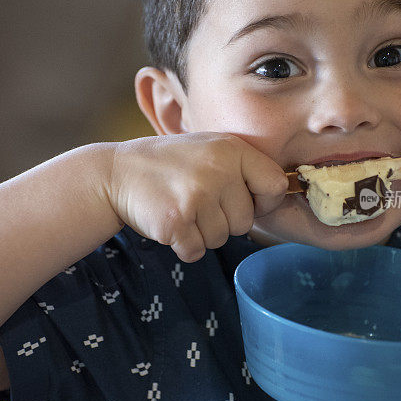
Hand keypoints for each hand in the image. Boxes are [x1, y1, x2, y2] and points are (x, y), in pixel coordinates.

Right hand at [106, 133, 287, 262]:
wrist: (116, 173)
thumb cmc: (171, 165)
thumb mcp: (210, 150)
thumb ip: (243, 168)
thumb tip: (284, 193)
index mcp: (232, 149)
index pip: (274, 185)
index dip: (264, 200)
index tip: (247, 201)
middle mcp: (218, 170)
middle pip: (245, 221)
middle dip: (224, 221)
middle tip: (197, 202)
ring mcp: (197, 195)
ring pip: (221, 239)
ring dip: (202, 234)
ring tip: (181, 209)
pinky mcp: (176, 220)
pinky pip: (196, 251)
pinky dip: (184, 246)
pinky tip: (170, 223)